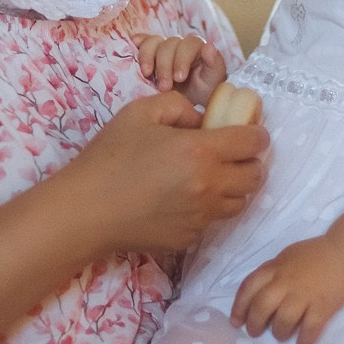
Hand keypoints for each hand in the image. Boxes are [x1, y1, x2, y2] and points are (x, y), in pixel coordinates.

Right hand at [65, 91, 266, 254]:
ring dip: (232, 188)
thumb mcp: (141, 113)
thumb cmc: (110, 157)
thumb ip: (179, 105)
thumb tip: (201, 119)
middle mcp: (209, 186)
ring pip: (239, 203)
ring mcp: (200, 217)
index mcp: (200, 151)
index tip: (247, 132)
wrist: (86, 210)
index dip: (256, 134)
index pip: (253, 142)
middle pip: (255, 177)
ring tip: (209, 178)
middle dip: (250, 162)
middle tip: (232, 155)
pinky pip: (211, 221)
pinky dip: (206, 209)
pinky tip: (182, 200)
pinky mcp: (188, 238)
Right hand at [133, 33, 228, 107]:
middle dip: (165, 66)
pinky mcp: (149, 52)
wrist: (187, 103)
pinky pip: (142, 42)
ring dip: (148, 57)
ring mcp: (163, 47)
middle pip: (169, 44)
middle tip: (164, 87)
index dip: (182, 59)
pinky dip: (137, 43)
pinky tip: (133, 45)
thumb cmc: (203, 91)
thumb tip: (209, 46)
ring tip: (147, 74)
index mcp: (197, 48)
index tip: (179, 78)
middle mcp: (179, 44)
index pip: (189, 44)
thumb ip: (215, 64)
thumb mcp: (213, 82)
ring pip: (153, 42)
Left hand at [233, 237, 343, 343]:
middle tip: (255, 333)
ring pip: (283, 320)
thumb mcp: (287, 256)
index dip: (239, 307)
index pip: (248, 288)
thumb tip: (260, 291)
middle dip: (254, 324)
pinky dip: (304, 340)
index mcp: (274, 268)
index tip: (236, 322)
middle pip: (261, 307)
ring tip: (281, 336)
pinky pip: (310, 328)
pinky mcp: (323, 306)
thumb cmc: (316, 254)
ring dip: (279, 332)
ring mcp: (304, 295)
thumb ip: (272, 272)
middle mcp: (286, 282)